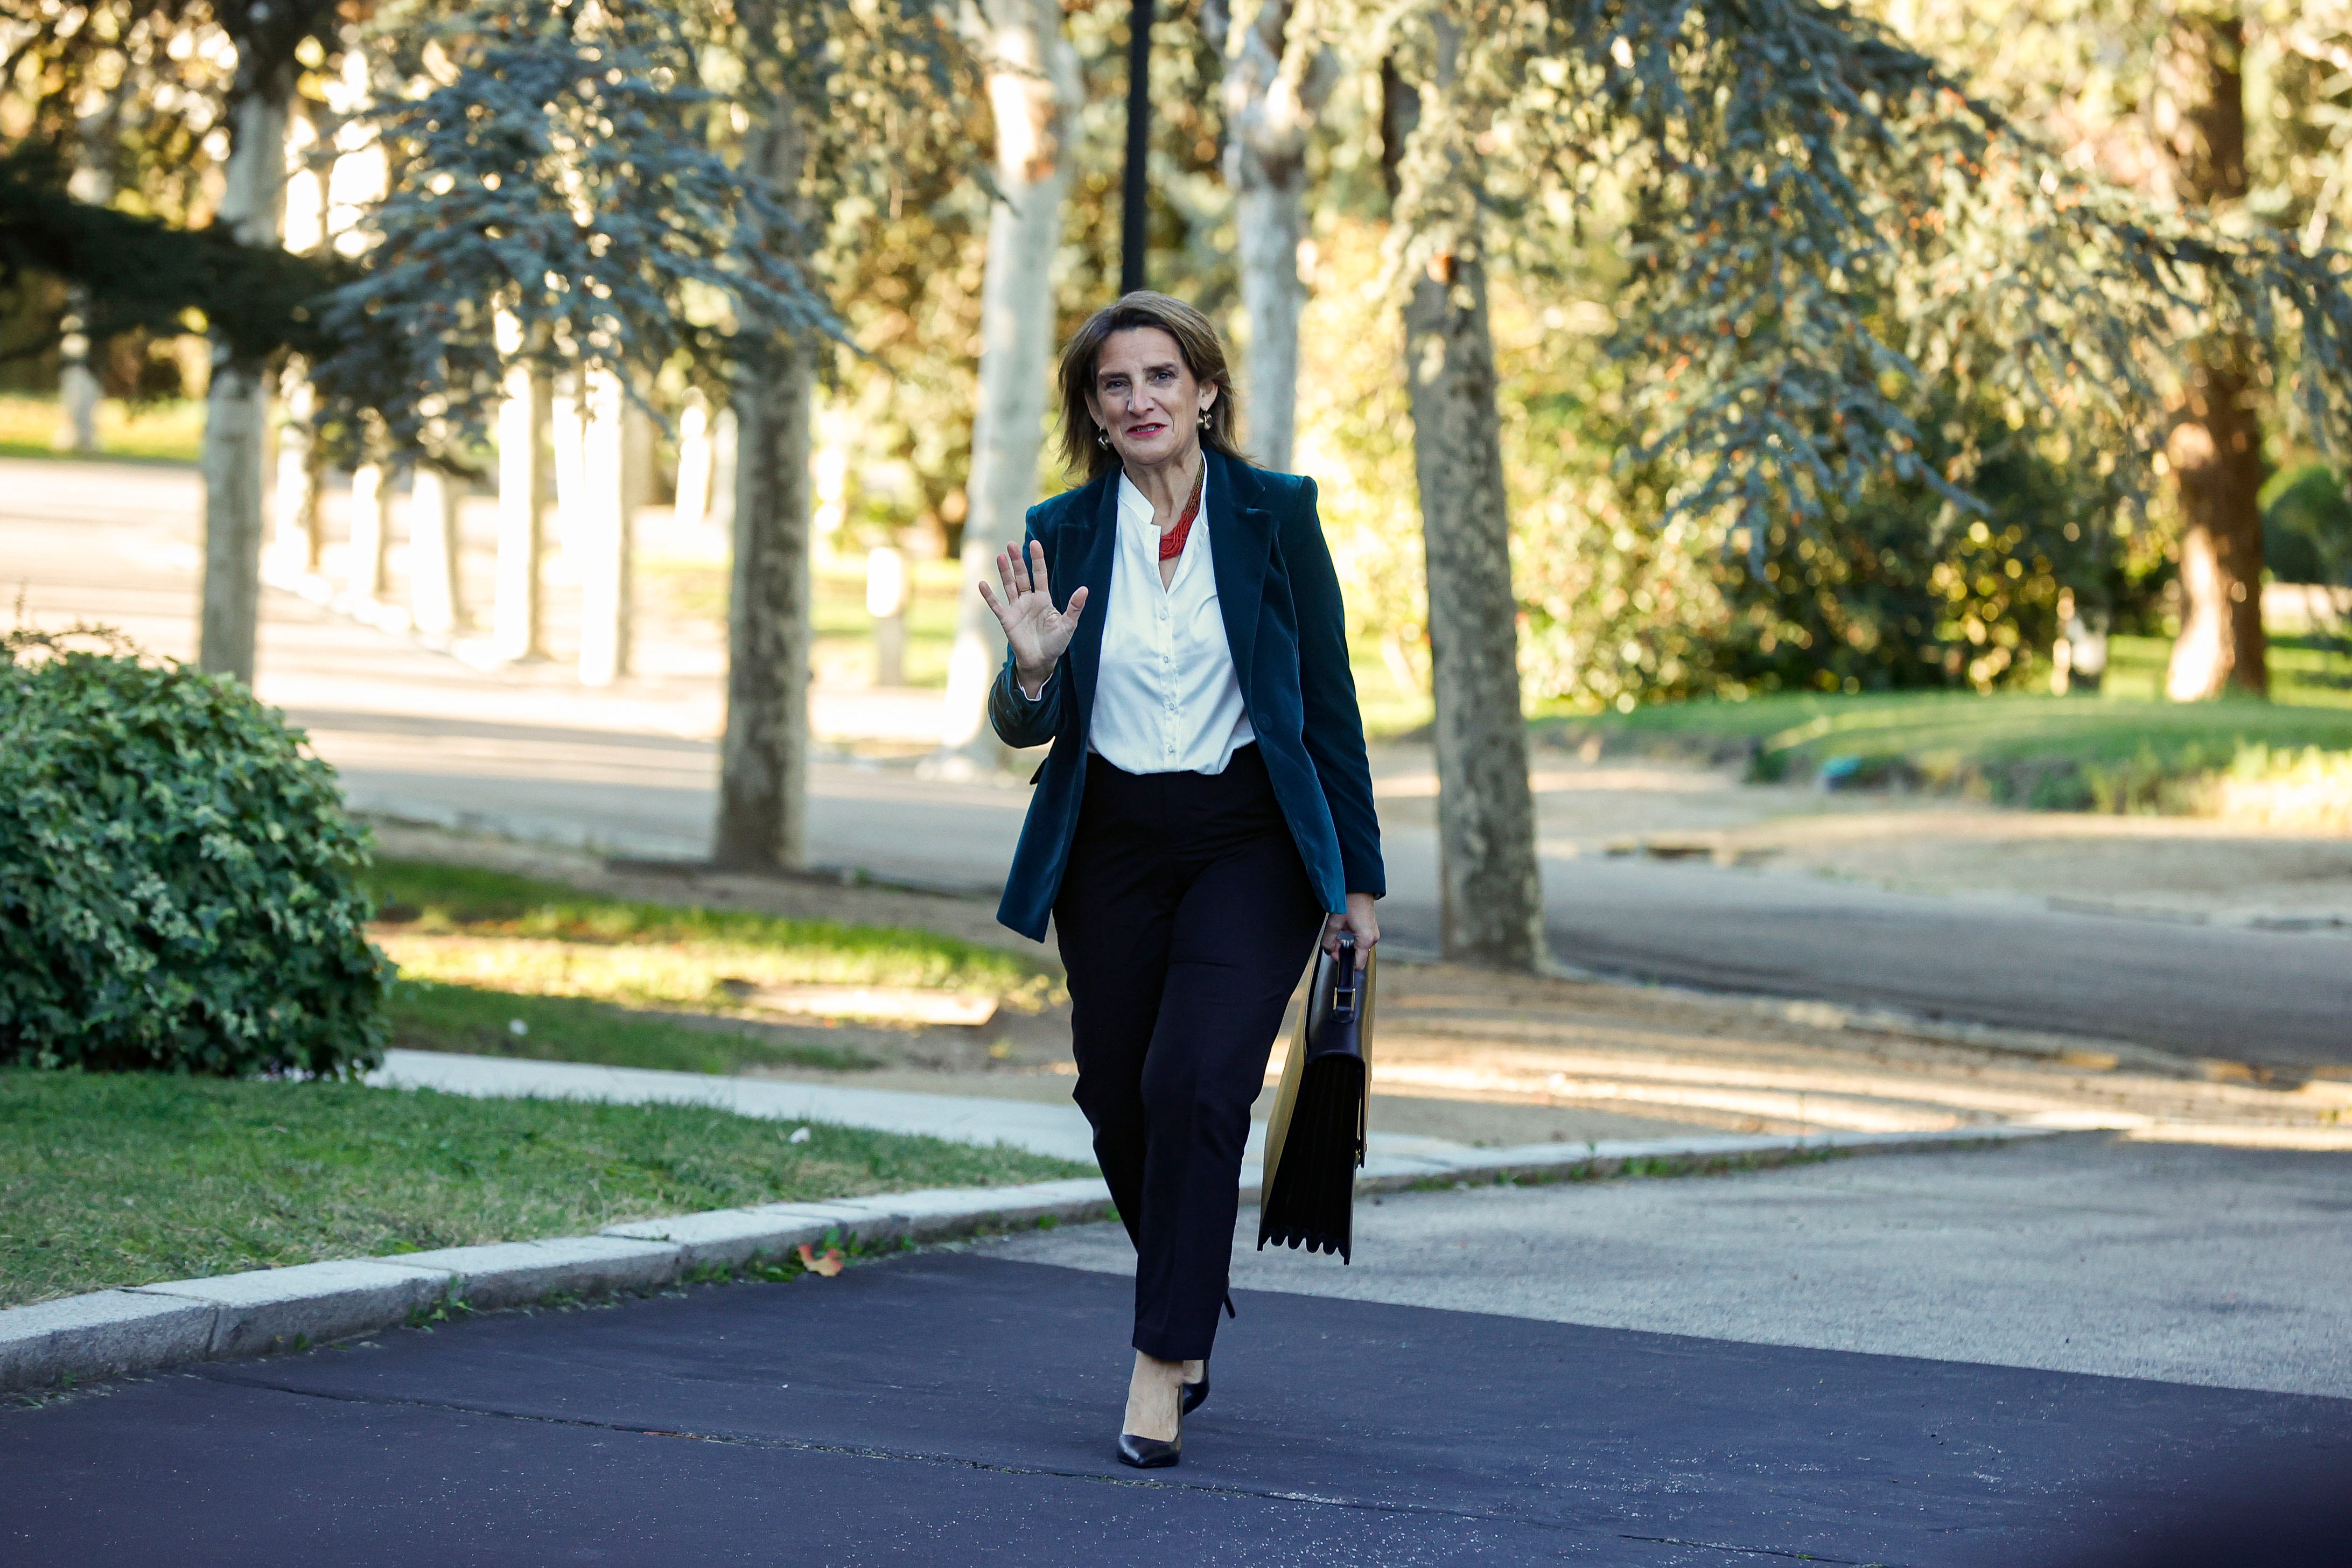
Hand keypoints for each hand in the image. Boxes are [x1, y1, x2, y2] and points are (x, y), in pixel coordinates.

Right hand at [977, 540, 1088, 694]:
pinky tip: (982, 584)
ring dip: (1004, 572)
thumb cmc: (1056, 643)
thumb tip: (1085, 589)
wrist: (1041, 661)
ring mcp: (1016, 609)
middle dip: (1017, 561)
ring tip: (1000, 556)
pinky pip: (996, 605)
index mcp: (1043, 598)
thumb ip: (1074, 607)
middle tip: (1011, 544)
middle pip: (1022, 576)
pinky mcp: (1007, 620)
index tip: (1034, 543)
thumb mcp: (1068, 625)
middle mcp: (1029, 600)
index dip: (1037, 559)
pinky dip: (989, 596)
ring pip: (1009, 586)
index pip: (1039, 574)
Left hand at [1321, 892, 1378, 956]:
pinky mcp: (1371, 930)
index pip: (1358, 965)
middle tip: (1333, 941)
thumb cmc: (1350, 901)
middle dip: (1342, 951)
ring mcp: (1373, 934)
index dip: (1344, 962)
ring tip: (1338, 933)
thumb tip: (1328, 950)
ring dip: (1346, 945)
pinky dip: (1351, 940)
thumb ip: (1328, 941)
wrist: (1359, 887)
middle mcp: (1372, 939)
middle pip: (1356, 956)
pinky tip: (1345, 930)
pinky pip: (1360, 941)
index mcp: (1366, 939)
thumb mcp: (1334, 922)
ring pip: (1358, 949)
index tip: (1334, 954)